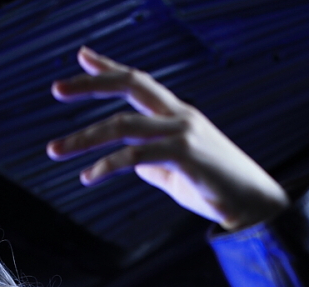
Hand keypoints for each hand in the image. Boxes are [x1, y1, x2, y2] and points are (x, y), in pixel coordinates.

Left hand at [47, 46, 289, 230]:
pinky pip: (135, 157)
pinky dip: (106, 166)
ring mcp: (182, 133)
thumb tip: (130, 165)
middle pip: (130, 87)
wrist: (253, 207)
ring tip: (55, 149)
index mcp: (178, 115)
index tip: (81, 56)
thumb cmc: (217, 191)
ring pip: (123, 125)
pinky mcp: (183, 155)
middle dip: (90, 84)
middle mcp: (179, 116)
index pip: (139, 83)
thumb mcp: (177, 174)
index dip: (109, 68)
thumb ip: (153, 165)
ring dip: (84, 137)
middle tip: (56, 89)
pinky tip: (88, 177)